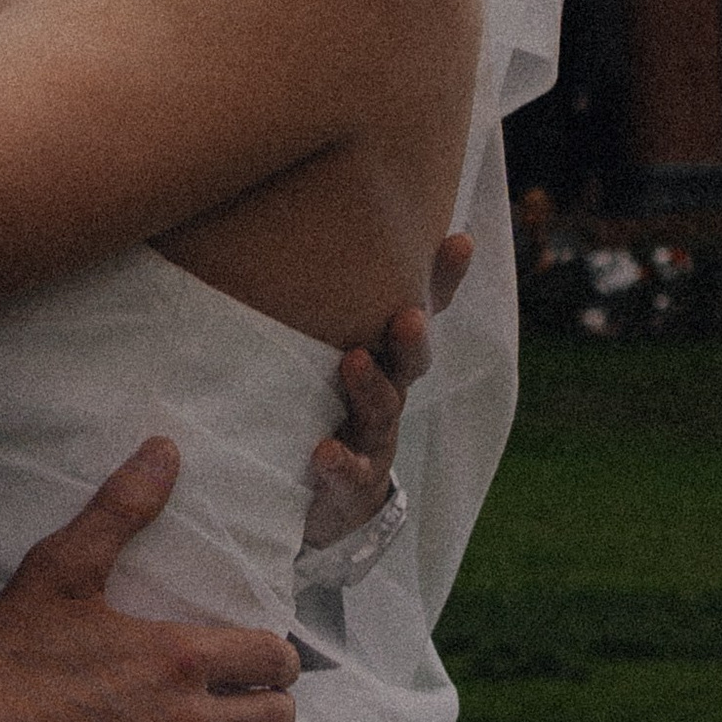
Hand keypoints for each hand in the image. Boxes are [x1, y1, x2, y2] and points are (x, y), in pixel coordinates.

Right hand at [0, 441, 309, 721]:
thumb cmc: (11, 654)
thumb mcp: (63, 565)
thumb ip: (121, 508)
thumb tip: (167, 449)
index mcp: (178, 655)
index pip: (266, 655)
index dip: (276, 654)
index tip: (270, 657)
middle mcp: (192, 720)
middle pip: (273, 716)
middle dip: (278, 705)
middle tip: (268, 703)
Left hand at [302, 231, 471, 550]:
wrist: (327, 499)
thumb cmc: (319, 402)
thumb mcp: (321, 349)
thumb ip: (309, 302)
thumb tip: (261, 223)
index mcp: (383, 353)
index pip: (422, 311)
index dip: (443, 280)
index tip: (460, 241)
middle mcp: (387, 391)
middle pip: (408, 361)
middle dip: (412, 337)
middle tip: (409, 314)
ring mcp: (372, 438)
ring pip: (383, 410)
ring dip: (372, 386)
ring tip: (355, 362)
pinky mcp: (351, 482)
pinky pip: (348, 472)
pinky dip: (338, 462)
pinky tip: (324, 452)